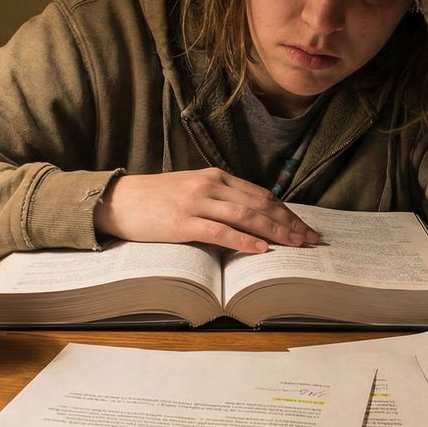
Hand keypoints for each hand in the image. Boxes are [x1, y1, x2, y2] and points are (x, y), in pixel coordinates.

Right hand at [93, 168, 319, 252]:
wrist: (117, 200)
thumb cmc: (153, 199)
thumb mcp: (190, 189)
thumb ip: (218, 198)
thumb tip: (248, 217)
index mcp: (215, 176)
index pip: (261, 194)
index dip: (286, 212)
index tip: (304, 227)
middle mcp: (210, 185)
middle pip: (260, 204)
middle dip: (289, 223)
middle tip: (310, 240)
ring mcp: (196, 202)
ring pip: (246, 216)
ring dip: (275, 232)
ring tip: (295, 245)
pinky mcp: (182, 222)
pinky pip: (219, 231)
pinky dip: (243, 240)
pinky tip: (261, 249)